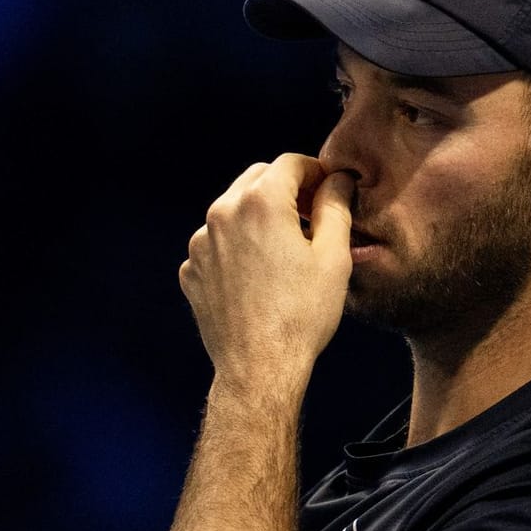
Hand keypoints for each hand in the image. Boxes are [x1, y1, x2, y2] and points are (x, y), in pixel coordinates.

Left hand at [179, 152, 355, 382]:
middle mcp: (222, 213)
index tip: (330, 189)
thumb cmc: (302, 315)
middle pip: (257, 179)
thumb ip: (335, 207)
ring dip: (260, 217)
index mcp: (260, 203)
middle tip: (311, 214)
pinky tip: (260, 275)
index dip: (316, 171)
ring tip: (286, 248)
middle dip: (286, 188)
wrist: (259, 367)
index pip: (290, 163)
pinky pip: (217, 243)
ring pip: (234, 210)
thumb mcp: (333, 257)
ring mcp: (201, 243)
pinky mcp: (192, 270)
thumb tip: (338, 181)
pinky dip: (238, 247)